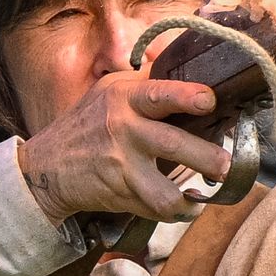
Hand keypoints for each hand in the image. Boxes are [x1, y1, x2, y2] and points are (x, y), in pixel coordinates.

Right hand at [16, 75, 230, 225]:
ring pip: (165, 194)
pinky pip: (156, 211)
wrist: (47, 166)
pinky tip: (186, 204)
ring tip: (207, 194)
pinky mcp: (120, 196)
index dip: (188, 96)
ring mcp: (121, 168)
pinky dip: (176, 212)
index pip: (158, 94)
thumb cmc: (87, 121)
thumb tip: (185, 63)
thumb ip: (147, 81)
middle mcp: (123, 131)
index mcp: (124, 99)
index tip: (210, 100)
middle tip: (227, 164)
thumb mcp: (110, 89)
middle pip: (173, 146)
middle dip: (209, 158)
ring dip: (192, 199)